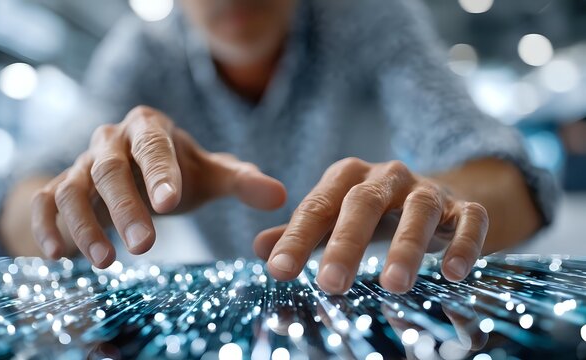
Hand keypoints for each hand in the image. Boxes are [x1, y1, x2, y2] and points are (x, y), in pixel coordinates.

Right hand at [32, 106, 285, 266]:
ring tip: (105, 262)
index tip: (171, 203)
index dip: (160, 173)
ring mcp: (81, 163)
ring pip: (72, 188)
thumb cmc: (175, 172)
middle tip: (145, 247)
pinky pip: (45, 200)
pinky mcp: (60, 185)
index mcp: (149, 129)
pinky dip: (46, 226)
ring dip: (84, 224)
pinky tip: (58, 256)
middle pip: (110, 169)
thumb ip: (241, 181)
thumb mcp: (209, 174)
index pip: (153, 146)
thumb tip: (280, 196)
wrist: (135, 170)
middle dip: (126, 207)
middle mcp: (110, 141)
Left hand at [254, 158, 487, 293]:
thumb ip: (300, 233)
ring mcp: (426, 189)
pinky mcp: (463, 206)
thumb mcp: (335, 217)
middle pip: (363, 203)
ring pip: (419, 211)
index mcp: (348, 176)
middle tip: (331, 283)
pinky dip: (464, 243)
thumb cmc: (372, 213)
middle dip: (346, 243)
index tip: (279, 271)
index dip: (297, 239)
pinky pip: (470, 219)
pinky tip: (452, 273)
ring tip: (394, 286)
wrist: (433, 194)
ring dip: (407, 247)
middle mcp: (386, 176)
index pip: (317, 206)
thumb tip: (259, 249)